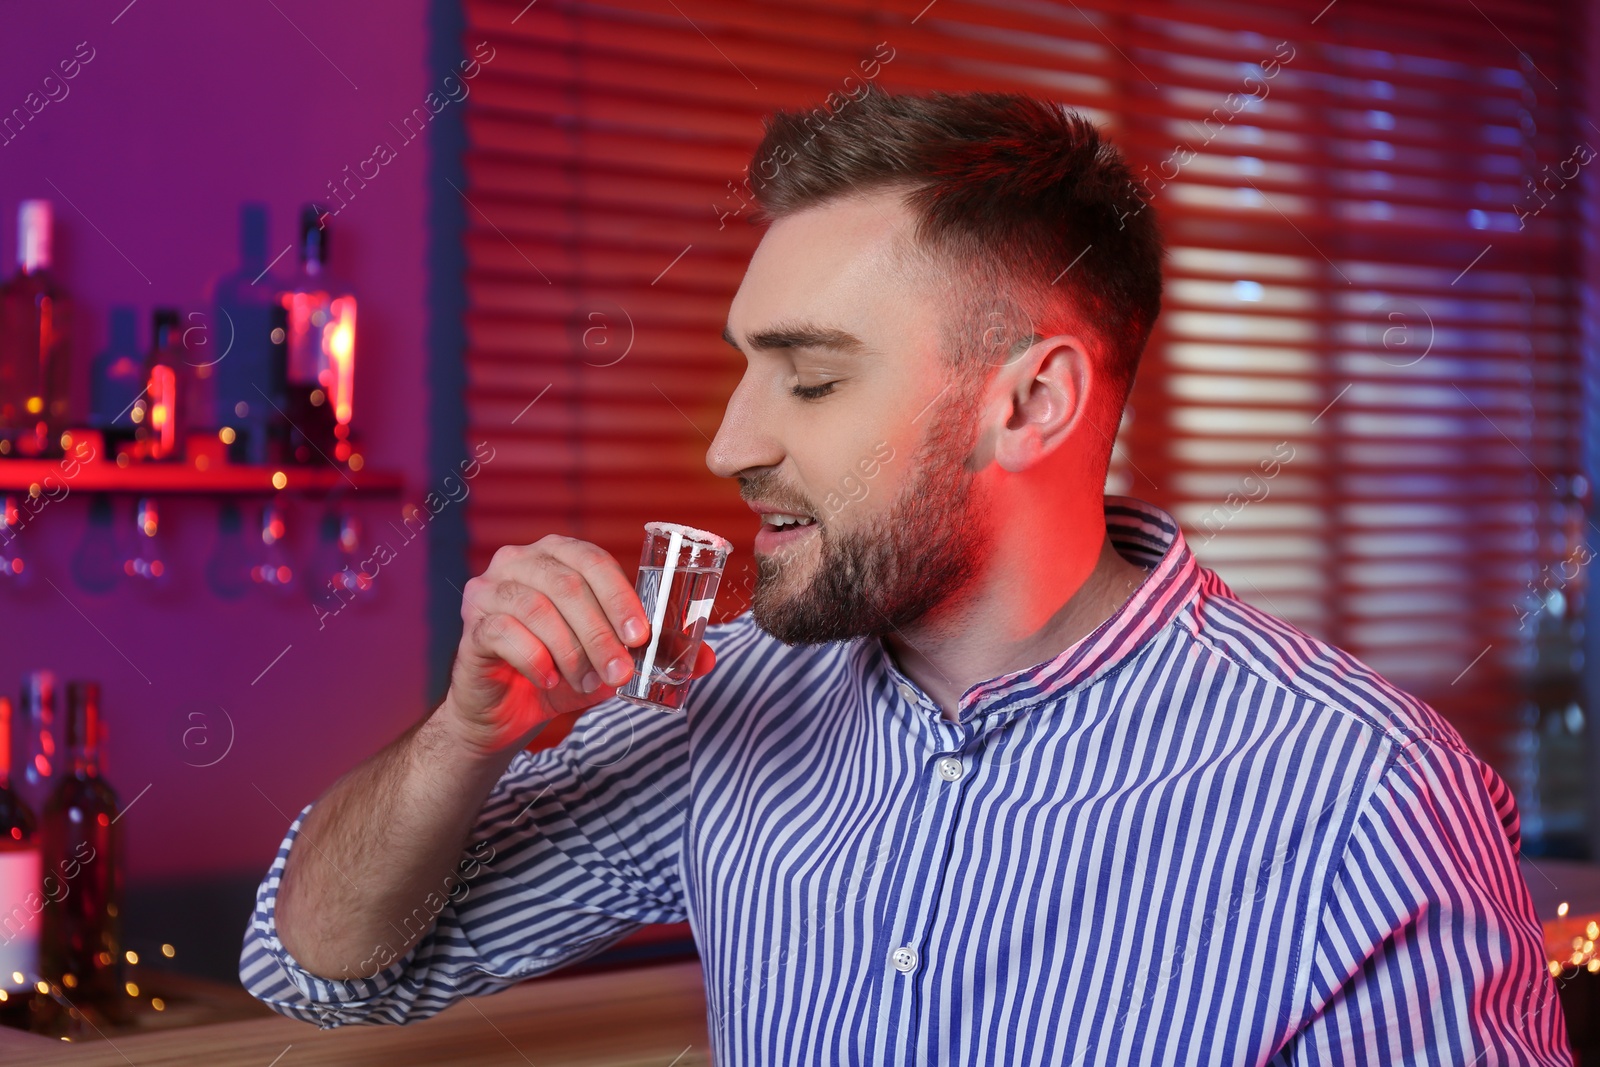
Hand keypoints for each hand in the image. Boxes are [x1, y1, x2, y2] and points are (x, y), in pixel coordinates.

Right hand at [441, 535, 715, 756]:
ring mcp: (489, 590)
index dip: (620, 597)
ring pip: (536, 608)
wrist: (508, 711)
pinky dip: (536, 660)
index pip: (593, 560)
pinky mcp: (472, 626)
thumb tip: (710, 658)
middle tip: (621, 672)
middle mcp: (519, 561)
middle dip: (601, 633)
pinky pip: (504, 634)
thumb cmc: (563, 671)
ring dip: (571, 651)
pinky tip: (550, 681)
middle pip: (566, 585)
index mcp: (558, 555)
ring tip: (588, 683)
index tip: (641, 636)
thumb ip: (657, 653)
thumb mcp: (614, 660)